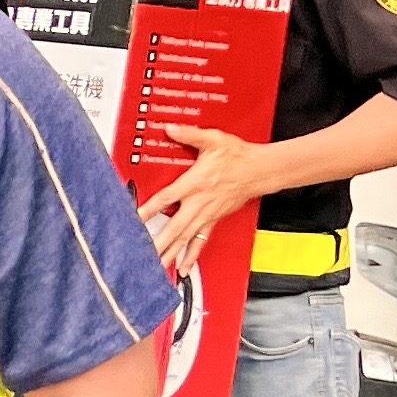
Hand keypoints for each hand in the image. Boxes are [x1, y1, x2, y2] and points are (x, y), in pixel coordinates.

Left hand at [140, 125, 267, 283]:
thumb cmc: (238, 156)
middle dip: (159, 242)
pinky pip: (200, 240)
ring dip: (171, 253)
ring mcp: (207, 214)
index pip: (168, 198)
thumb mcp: (214, 140)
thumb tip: (171, 129)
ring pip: (186, 238)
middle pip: (175, 226)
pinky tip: (183, 268)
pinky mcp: (213, 219)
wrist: (261, 170)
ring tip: (157, 266)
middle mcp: (200, 202)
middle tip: (144, 254)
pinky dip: (191, 255)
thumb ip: (190, 135)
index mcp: (196, 183)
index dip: (150, 208)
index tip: (135, 218)